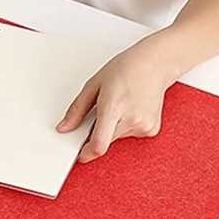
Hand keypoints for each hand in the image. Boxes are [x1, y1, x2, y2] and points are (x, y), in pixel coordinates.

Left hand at [56, 31, 183, 162]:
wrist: (155, 64)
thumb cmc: (126, 69)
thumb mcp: (94, 85)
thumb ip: (77, 109)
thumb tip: (64, 128)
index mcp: (114, 107)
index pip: (99, 144)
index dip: (86, 153)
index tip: (79, 153)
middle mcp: (131, 119)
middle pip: (105, 142)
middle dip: (97, 134)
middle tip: (101, 113)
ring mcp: (144, 126)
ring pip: (116, 139)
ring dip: (112, 128)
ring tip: (119, 106)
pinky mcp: (152, 130)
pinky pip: (129, 135)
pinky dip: (125, 126)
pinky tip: (130, 109)